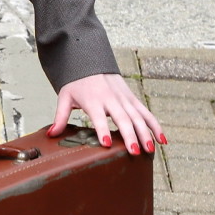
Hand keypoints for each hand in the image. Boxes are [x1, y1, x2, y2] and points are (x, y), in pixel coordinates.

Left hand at [49, 73, 163, 154]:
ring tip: (150, 149)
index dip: (102, 130)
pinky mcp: (133, 99)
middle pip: (123, 119)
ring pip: (138, 117)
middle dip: (129, 135)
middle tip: (134, 152)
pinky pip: (147, 113)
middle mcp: (111, 99)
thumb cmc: (76, 83)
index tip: (106, 144)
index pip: (99, 117)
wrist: (90, 62)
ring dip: (146, 133)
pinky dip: (156, 125)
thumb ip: (59, 117)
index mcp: (93, 100)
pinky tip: (162, 139)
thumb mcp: (65, 97)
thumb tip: (51, 135)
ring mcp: (124, 99)